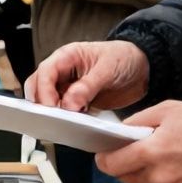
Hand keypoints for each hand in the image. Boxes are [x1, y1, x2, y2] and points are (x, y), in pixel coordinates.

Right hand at [25, 40, 149, 112]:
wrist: (143, 68)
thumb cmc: (124, 58)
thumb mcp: (108, 69)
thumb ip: (87, 86)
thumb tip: (69, 103)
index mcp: (67, 56)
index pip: (45, 72)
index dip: (44, 90)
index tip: (51, 108)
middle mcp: (63, 72)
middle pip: (38, 87)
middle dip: (41, 103)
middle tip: (53, 119)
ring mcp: (69, 87)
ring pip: (48, 101)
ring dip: (53, 113)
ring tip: (63, 124)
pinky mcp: (77, 102)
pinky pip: (64, 112)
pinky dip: (65, 120)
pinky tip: (73, 126)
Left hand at [95, 101, 181, 182]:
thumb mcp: (168, 110)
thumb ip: (138, 122)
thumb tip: (119, 132)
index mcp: (150, 153)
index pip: (110, 165)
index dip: (105, 158)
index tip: (106, 153)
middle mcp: (158, 178)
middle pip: (125, 178)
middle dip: (126, 164)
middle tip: (141, 150)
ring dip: (147, 174)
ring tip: (168, 157)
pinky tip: (181, 169)